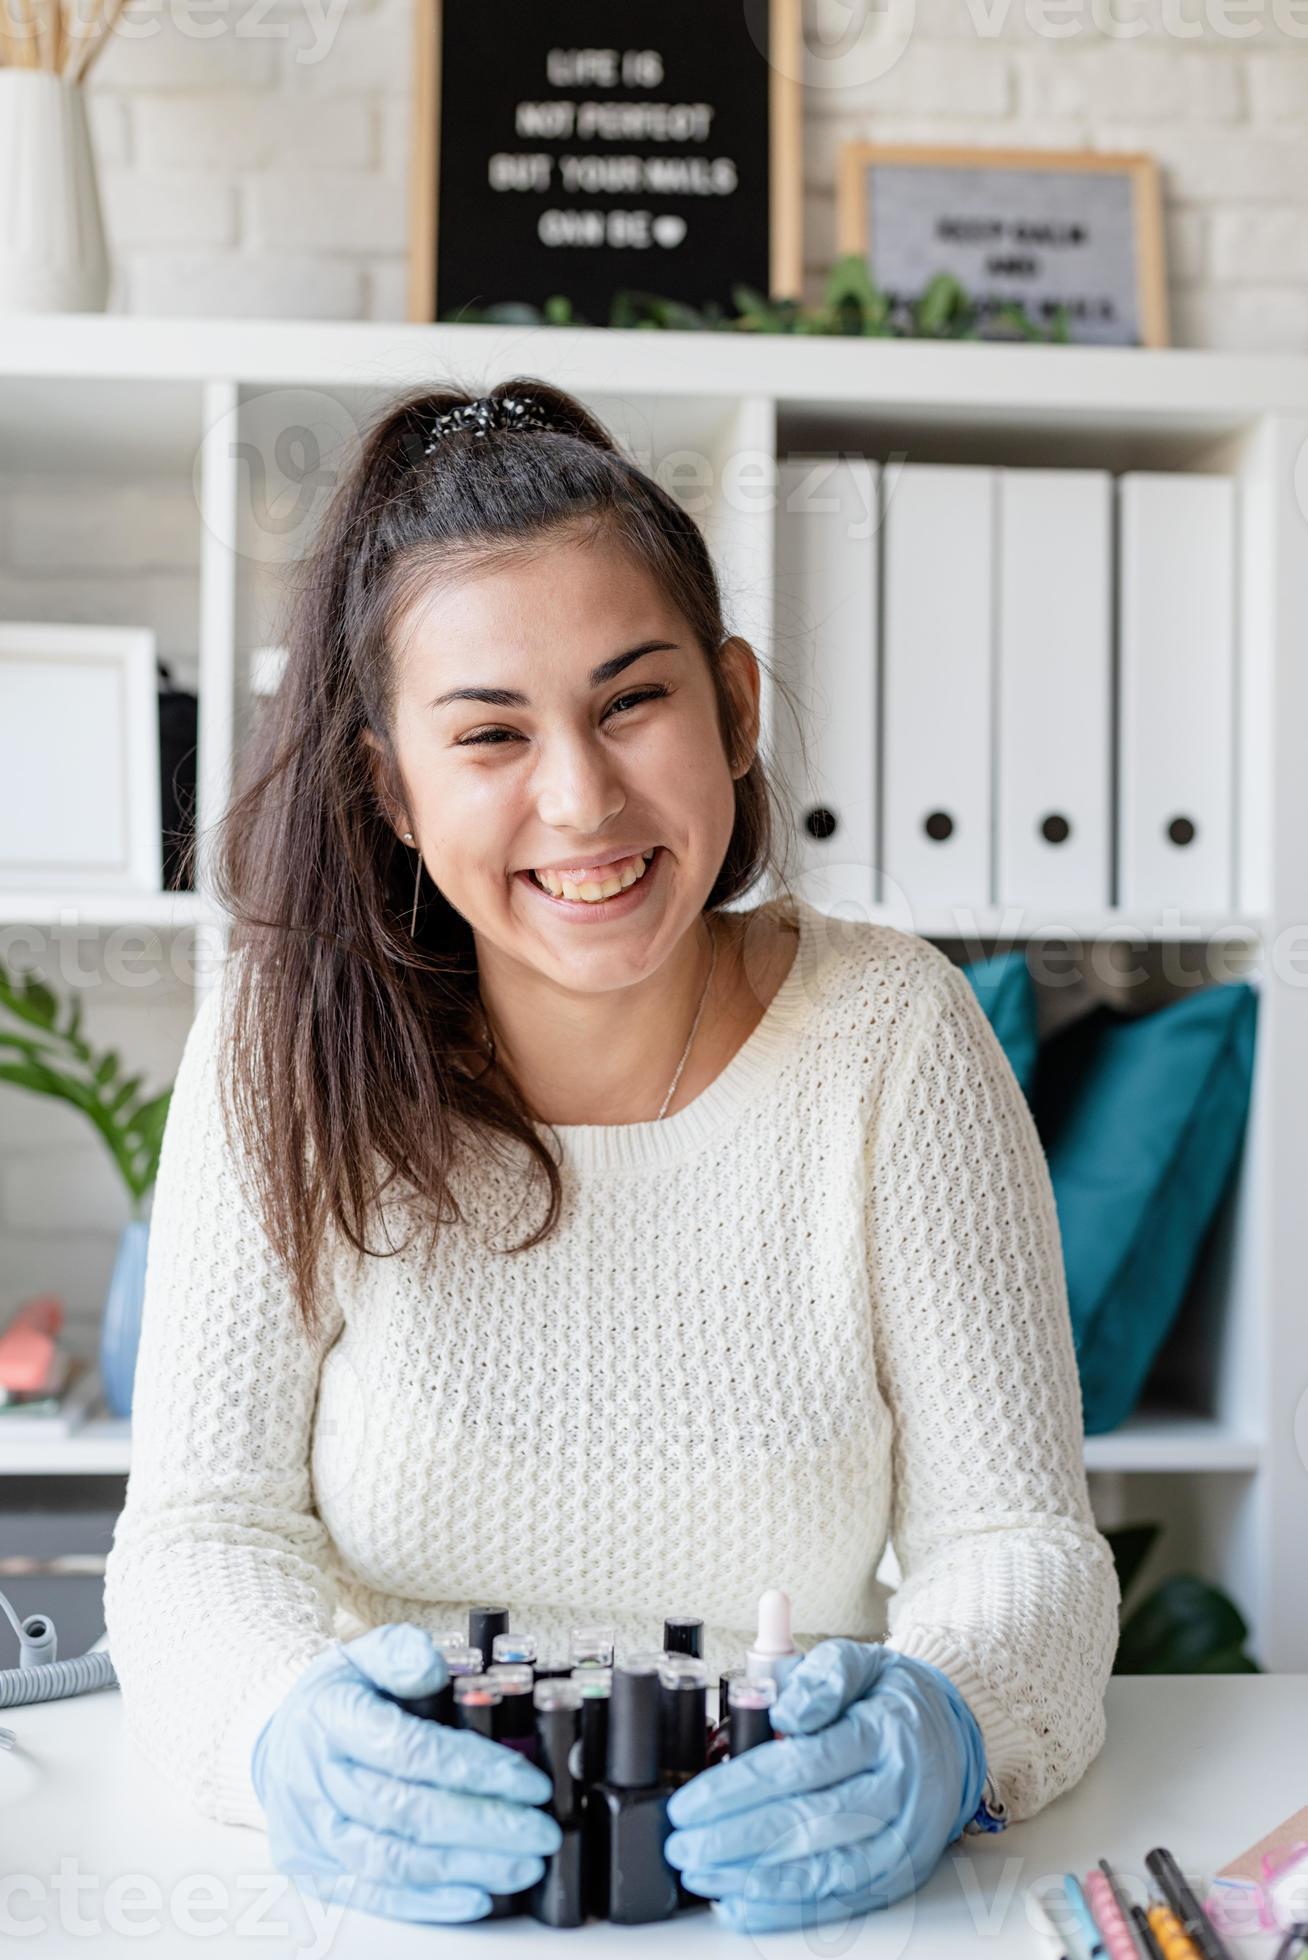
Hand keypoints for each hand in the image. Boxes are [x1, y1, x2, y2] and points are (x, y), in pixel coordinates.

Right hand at [250, 1622, 561, 1922]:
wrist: (281, 1741)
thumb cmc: (341, 1696)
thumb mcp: (365, 1654)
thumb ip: (401, 1652)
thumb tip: (431, 1667)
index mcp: (331, 1716)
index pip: (409, 1749)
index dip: (473, 1769)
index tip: (529, 1782)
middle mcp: (316, 1778)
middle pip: (407, 1812)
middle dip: (484, 1826)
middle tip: (541, 1832)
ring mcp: (312, 1831)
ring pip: (394, 1861)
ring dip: (466, 1868)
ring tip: (524, 1866)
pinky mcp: (315, 1872)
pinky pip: (373, 1895)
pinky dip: (428, 1902)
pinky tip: (477, 1897)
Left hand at [664, 1641, 986, 1934]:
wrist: (951, 1732)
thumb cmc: (889, 1697)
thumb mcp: (858, 1663)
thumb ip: (820, 1678)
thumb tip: (784, 1713)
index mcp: (885, 1731)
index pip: (802, 1765)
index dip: (739, 1790)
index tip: (690, 1804)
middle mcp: (900, 1791)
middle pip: (808, 1823)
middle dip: (734, 1840)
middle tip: (681, 1846)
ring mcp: (904, 1839)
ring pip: (824, 1870)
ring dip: (755, 1880)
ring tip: (701, 1874)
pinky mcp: (901, 1872)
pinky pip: (842, 1899)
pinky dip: (790, 1907)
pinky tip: (744, 1902)